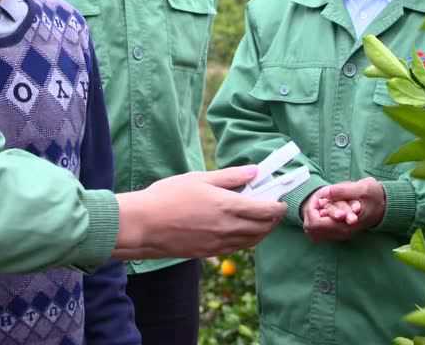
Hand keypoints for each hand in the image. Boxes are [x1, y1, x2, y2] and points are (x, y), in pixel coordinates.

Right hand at [113, 166, 284, 260]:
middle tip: (273, 207)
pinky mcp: (210, 253)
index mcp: (228, 206)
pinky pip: (238, 248)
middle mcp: (228, 228)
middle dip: (273, 218)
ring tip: (261, 218)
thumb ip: (231, 176)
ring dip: (262, 230)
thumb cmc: (168, 196)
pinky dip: (247, 240)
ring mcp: (220, 244)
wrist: (143, 225)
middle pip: (264, 228)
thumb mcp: (200, 178)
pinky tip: (241, 230)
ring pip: (253, 241)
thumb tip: (254, 171)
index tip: (280, 198)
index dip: (278, 205)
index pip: (267, 210)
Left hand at [304, 178, 384, 240]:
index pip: (316, 224)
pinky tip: (324, 209)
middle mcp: (344, 232)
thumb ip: (343, 190)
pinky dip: (319, 219)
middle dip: (311, 213)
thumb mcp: (363, 187)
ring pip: (316, 232)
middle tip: (318, 200)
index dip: (311, 211)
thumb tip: (324, 192)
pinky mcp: (342, 231)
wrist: (387, 204)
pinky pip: (322, 231)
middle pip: (313, 229)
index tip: (318, 198)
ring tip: (321, 204)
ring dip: (314, 217)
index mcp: (348, 224)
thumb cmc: (376, 195)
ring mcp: (343, 233)